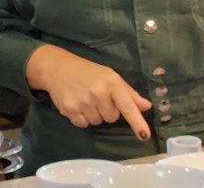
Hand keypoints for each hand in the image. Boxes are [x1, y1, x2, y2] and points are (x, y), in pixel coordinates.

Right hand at [26, 45, 151, 139]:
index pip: (127, 106)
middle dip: (106, 110)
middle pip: (112, 118)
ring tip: (85, 99)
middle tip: (96, 96)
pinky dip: (81, 117)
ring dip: (93, 114)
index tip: (145, 135)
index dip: (137, 122)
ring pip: (97, 122)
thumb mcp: (109, 76)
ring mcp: (83, 102)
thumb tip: (146, 106)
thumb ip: (128, 93)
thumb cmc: (87, 71)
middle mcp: (98, 92)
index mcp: (112, 82)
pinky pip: (83, 124)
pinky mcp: (70, 110)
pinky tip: (77, 104)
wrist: (57, 67)